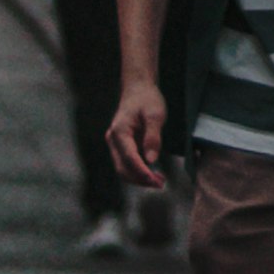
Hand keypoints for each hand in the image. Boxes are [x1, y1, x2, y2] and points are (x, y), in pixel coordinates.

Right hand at [107, 74, 169, 190]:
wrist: (138, 89)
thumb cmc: (147, 100)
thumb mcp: (155, 115)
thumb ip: (153, 137)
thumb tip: (151, 160)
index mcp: (120, 132)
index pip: (129, 158)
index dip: (141, 171)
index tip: (154, 180)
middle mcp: (113, 140)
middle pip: (123, 168)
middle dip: (140, 179)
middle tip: (160, 184)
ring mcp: (115, 144)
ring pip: (123, 169)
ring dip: (140, 178)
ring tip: (159, 181)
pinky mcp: (121, 147)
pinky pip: (127, 164)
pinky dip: (139, 172)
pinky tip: (154, 174)